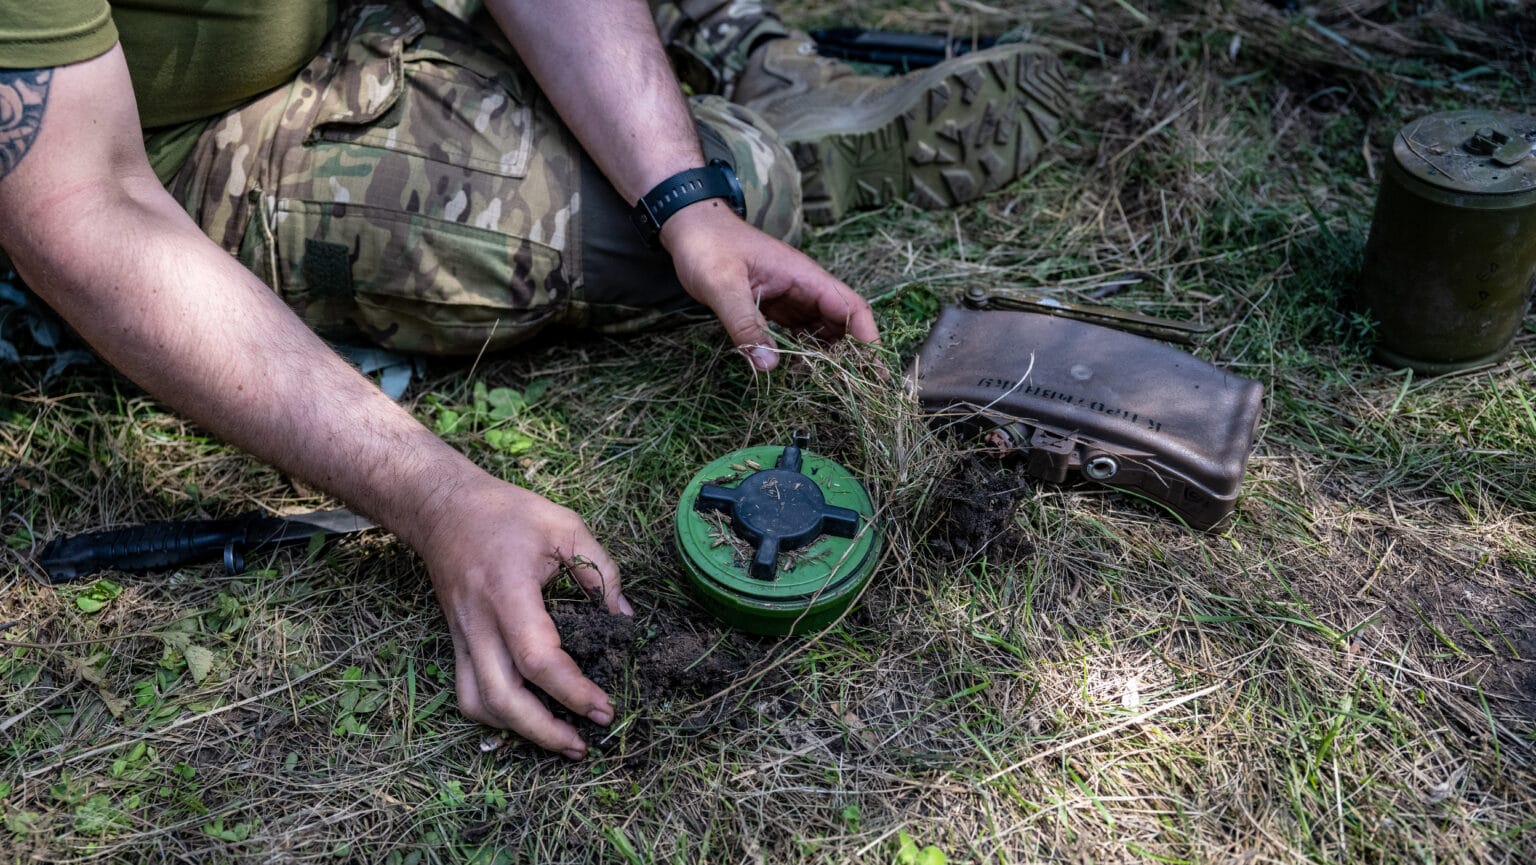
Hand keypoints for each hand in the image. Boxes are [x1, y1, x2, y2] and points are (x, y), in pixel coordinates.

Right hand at [416, 475, 632, 758]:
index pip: (537, 657)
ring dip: (517, 730)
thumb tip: (625, 618)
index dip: (572, 691)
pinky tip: (526, 716)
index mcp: (508, 592)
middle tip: (583, 743)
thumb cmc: (507, 513)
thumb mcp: (564, 526)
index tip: (604, 707)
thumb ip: (600, 570)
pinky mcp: (455, 642)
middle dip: (544, 732)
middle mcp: (479, 623)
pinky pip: (467, 693)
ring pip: (479, 704)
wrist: (442, 508)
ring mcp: (461, 636)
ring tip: (558, 738)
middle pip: (502, 698)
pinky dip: (496, 715)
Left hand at [660, 202, 879, 371]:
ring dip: (832, 356)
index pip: (851, 307)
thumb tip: (768, 367)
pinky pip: (801, 331)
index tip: (875, 371)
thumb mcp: (722, 286)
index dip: (867, 338)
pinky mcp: (775, 306)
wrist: (689, 227)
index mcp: (804, 276)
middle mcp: (804, 287)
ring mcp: (791, 297)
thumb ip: (745, 325)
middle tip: (860, 393)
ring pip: (824, 329)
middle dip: (855, 355)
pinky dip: (808, 351)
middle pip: (843, 323)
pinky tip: (805, 373)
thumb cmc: (707, 247)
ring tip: (837, 390)